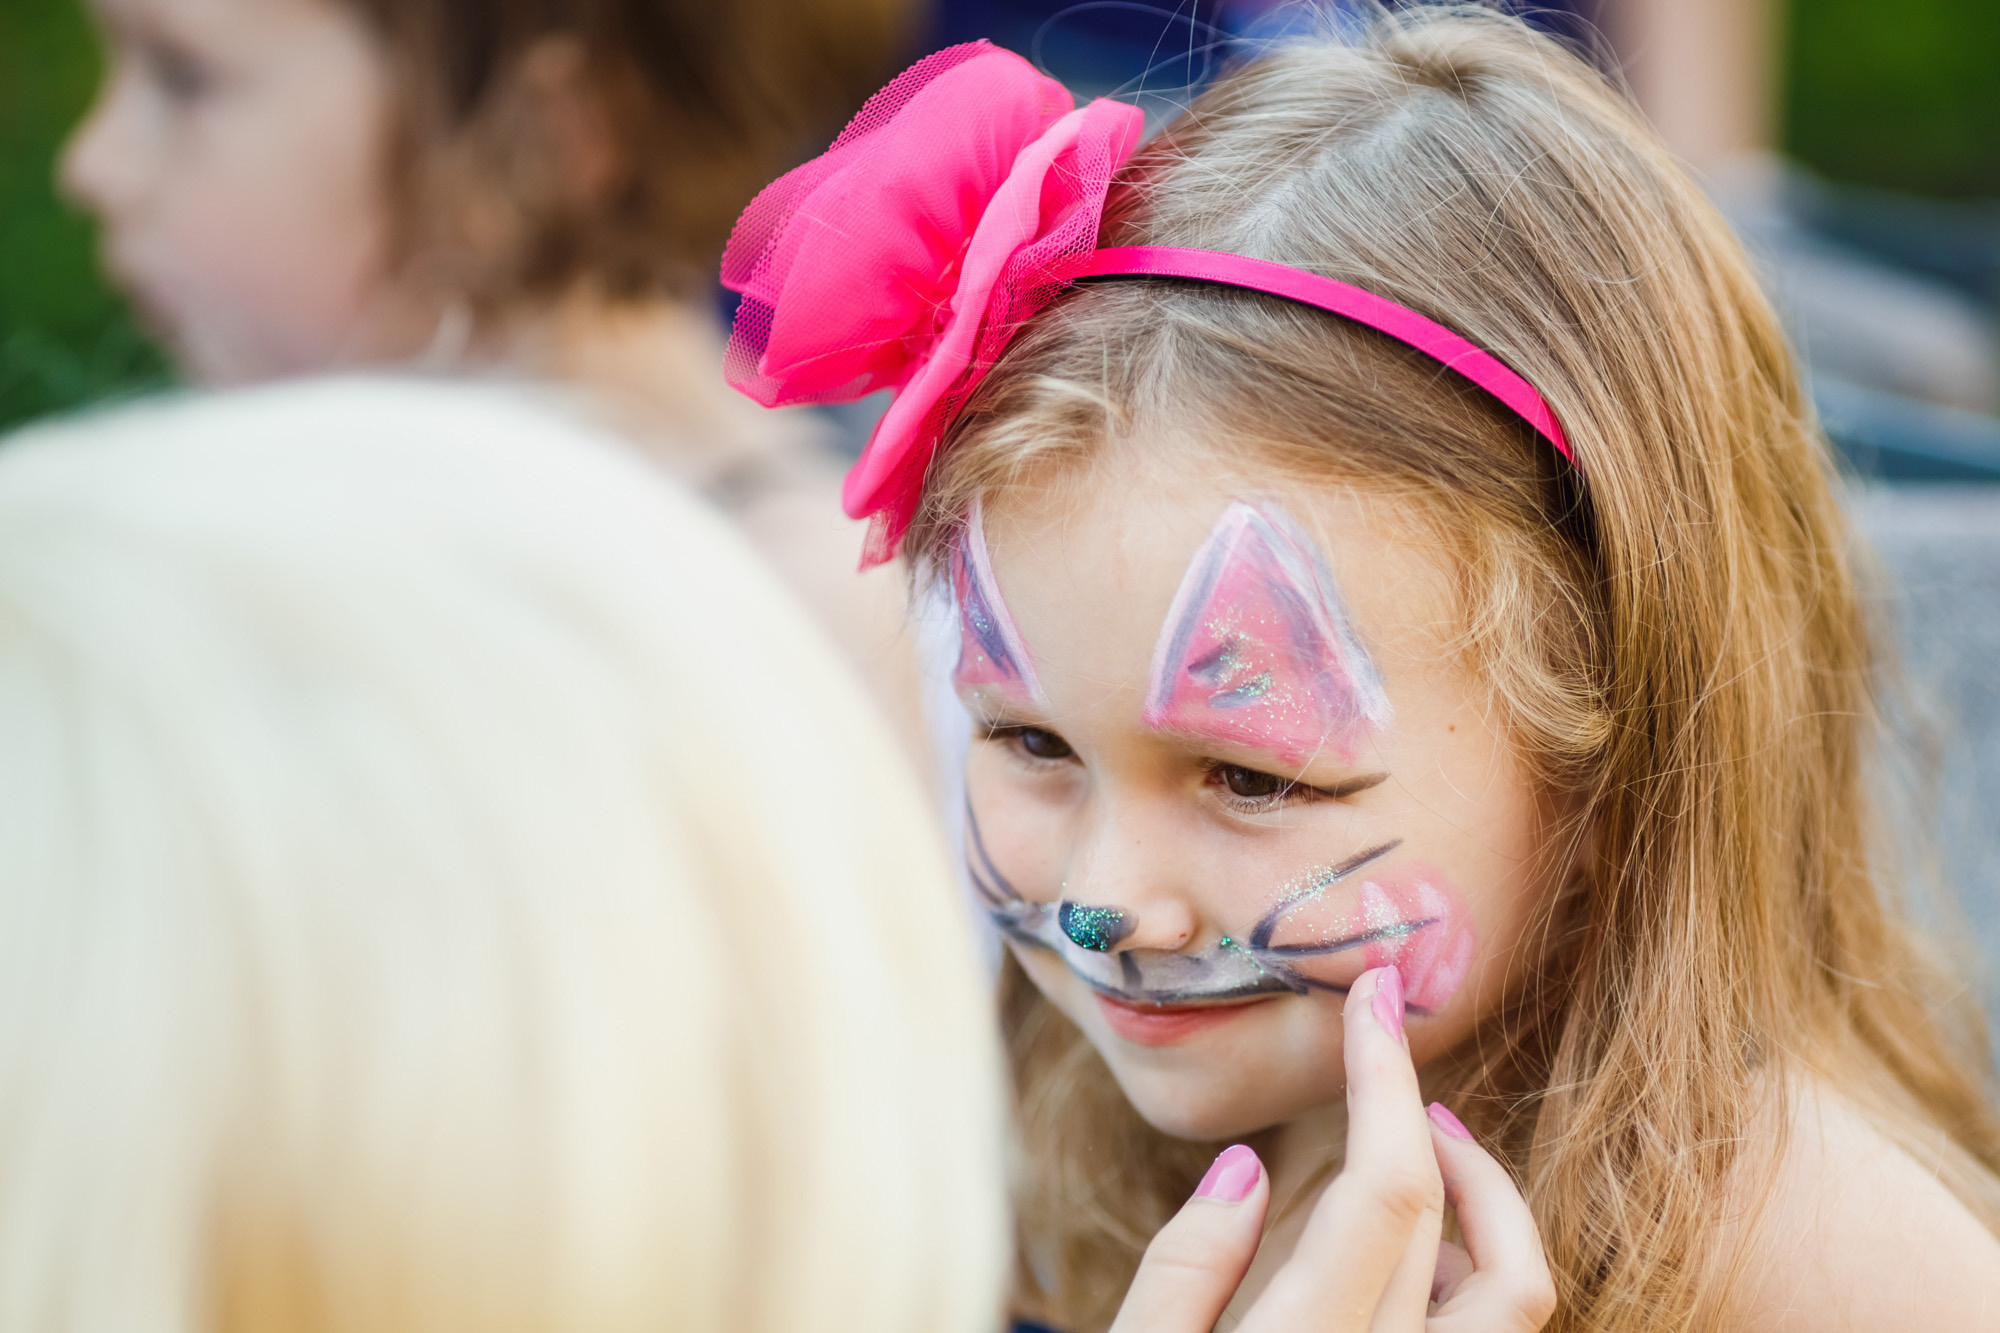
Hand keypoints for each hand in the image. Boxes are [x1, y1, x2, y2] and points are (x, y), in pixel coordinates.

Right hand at [1109, 967, 1554, 1331]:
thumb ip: (1186, 1271)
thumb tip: (1247, 1163)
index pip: (1387, 1187)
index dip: (1386, 1076)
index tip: (1374, 996)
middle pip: (1465, 1230)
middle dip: (1434, 1119)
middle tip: (1392, 1063)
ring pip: (1521, 1299)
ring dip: (1487, 1206)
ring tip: (1420, 1155)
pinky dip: (1477, 1275)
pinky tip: (1414, 1256)